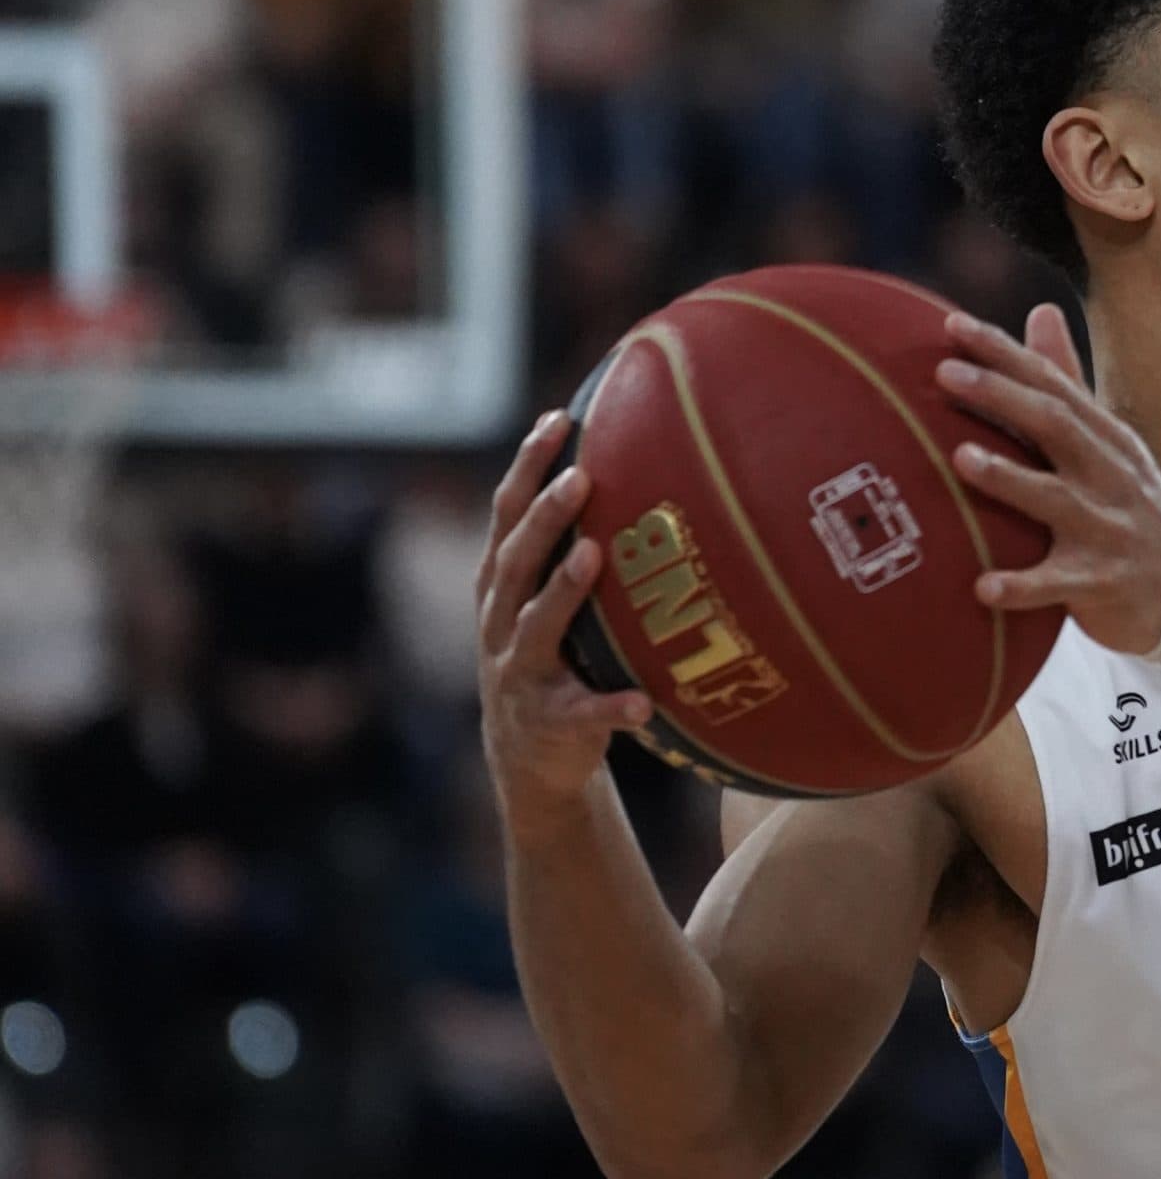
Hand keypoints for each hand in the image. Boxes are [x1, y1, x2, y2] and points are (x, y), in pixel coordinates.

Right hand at [475, 411, 652, 831]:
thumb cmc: (553, 658)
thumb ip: (569, 549)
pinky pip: (585, 714)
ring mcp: (522, 674)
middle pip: (517, 562)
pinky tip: (642, 702)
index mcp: (501, 587)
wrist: (527, 758)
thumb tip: (629, 468)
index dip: (527, 468)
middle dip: (545, 518)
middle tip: (582, 478)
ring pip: (539, 627)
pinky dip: (612, 708)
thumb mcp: (545, 602)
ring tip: (594, 556)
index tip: (558, 420)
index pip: (507, 516)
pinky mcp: (553, 724)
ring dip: (564, 591)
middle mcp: (501, 623)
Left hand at [935, 304, 1160, 654]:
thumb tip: (1039, 310)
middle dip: (1002, 396)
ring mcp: (1107, 529)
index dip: (1005, 352)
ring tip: (960, 458)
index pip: (1053, 383)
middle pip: (1056, 425)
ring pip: (1056, 500)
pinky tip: (982, 588)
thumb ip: (1068, 382)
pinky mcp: (1100, 583)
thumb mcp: (1109, 442)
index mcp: (1105, 437)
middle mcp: (1108, 476)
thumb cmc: (1127, 506)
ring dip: (1009, 478)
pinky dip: (1021, 587)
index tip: (952, 325)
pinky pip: (1057, 585)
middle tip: (945, 373)